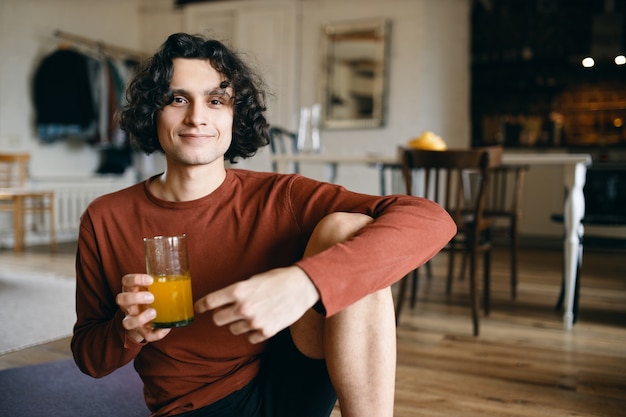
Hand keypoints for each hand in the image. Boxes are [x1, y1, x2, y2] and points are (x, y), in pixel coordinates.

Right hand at [116, 273, 170, 342]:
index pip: (126, 281)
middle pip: (121, 300)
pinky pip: (147, 336)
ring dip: (140, 318)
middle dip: (135, 298)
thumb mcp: (152, 288)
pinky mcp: (141, 332)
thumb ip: (161, 283)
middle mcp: (128, 306)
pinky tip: (166, 328)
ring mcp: (133, 320)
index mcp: (131, 291)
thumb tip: (185, 275)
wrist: (143, 321)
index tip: (150, 280)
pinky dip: (156, 334)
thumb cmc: (150, 298)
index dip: (135, 279)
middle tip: (151, 297)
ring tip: (154, 312)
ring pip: (127, 322)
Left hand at [195, 266, 318, 343]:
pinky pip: (249, 337)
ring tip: (252, 314)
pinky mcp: (266, 331)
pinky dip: (253, 331)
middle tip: (229, 311)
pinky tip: (263, 320)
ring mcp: (254, 321)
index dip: (202, 306)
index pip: (210, 302)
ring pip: (233, 329)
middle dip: (222, 315)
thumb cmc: (277, 280)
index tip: (199, 308)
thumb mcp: (253, 280)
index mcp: (238, 291)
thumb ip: (236, 292)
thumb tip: (221, 303)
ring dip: (238, 323)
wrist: (302, 287)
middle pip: (218, 320)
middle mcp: (243, 307)